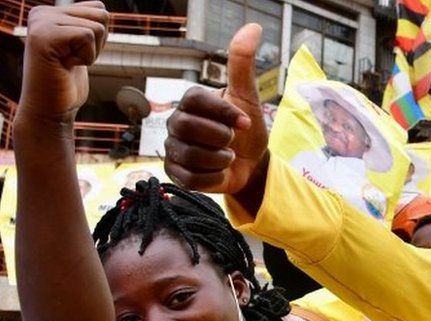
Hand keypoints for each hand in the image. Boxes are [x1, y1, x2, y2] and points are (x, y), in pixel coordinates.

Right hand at [17, 2, 108, 122]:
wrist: (50, 110)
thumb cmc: (67, 83)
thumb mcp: (80, 47)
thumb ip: (86, 24)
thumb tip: (102, 10)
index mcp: (49, 12)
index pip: (98, 7)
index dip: (98, 38)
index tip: (76, 53)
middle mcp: (41, 12)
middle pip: (101, 13)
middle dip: (97, 44)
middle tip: (73, 60)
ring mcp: (41, 22)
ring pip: (97, 26)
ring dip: (91, 52)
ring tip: (68, 63)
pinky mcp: (45, 36)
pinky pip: (88, 36)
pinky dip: (86, 57)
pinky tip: (65, 66)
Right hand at [164, 24, 267, 193]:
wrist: (251, 164)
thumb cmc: (246, 129)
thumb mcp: (247, 97)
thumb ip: (243, 64)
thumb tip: (252, 28)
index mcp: (191, 101)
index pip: (197, 100)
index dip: (225, 113)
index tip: (245, 123)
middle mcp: (177, 122)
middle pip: (190, 129)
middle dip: (221, 138)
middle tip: (233, 141)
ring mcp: (173, 147)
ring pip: (191, 155)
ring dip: (220, 159)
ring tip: (228, 156)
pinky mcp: (175, 172)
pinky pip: (191, 178)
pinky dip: (214, 177)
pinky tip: (220, 171)